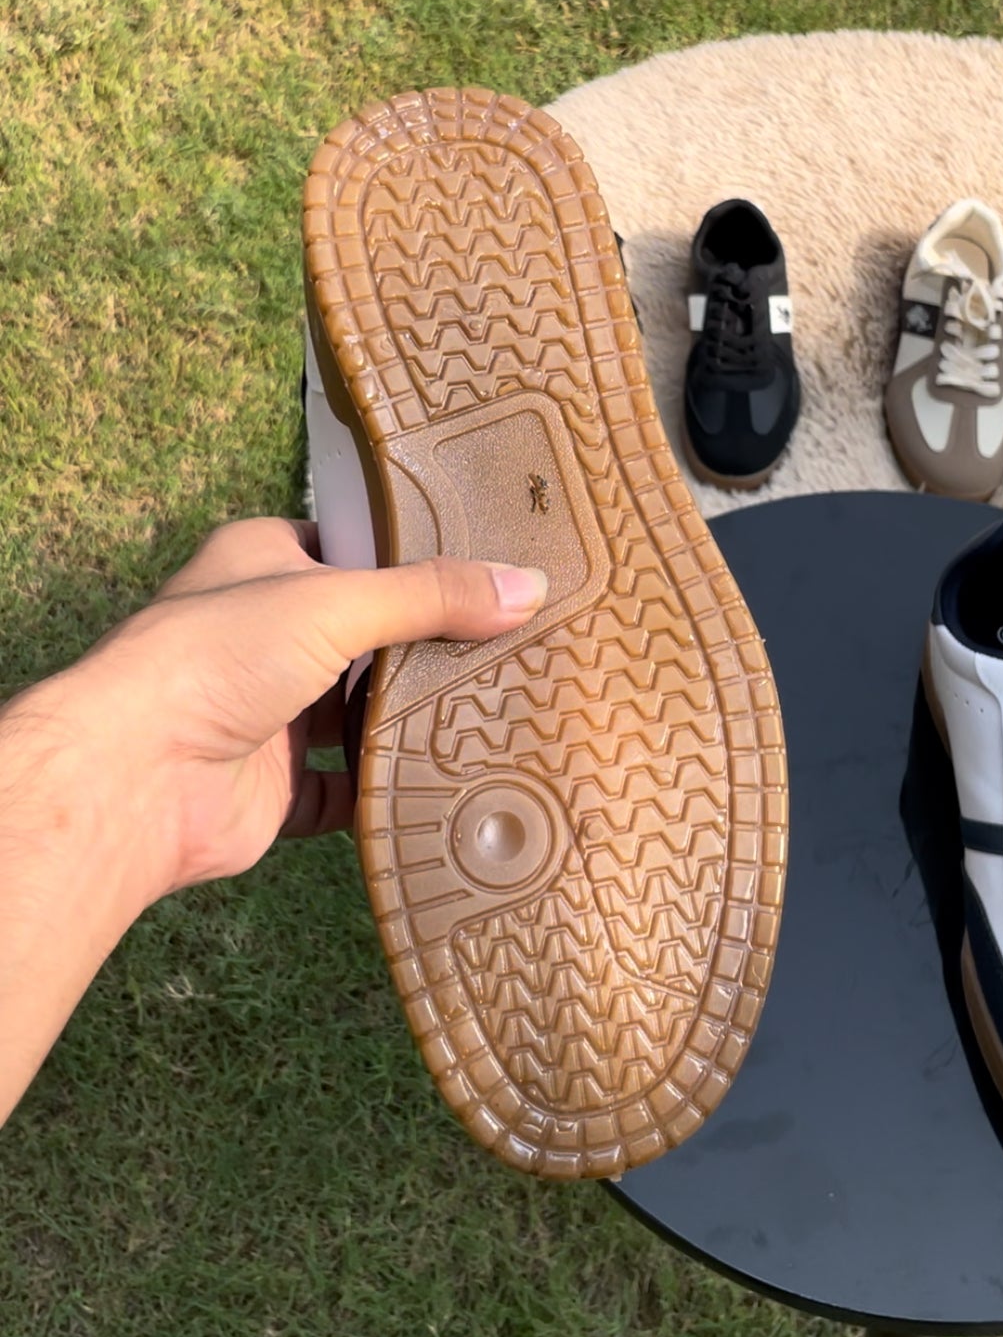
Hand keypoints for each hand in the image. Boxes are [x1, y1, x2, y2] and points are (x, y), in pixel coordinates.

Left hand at [22, 518, 547, 903]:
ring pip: (358, 713)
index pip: (350, 547)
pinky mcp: (275, 786)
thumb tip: (529, 587)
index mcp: (261, 562)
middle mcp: (263, 633)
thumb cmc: (218, 655)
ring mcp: (268, 713)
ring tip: (502, 707)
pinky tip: (450, 782)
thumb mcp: (338, 600)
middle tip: (514, 641)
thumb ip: (432, 596)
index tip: (489, 567)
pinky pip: (347, 789)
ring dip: (412, 718)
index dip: (412, 556)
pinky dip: (389, 789)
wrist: (138, 776)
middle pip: (364, 635)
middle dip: (425, 644)